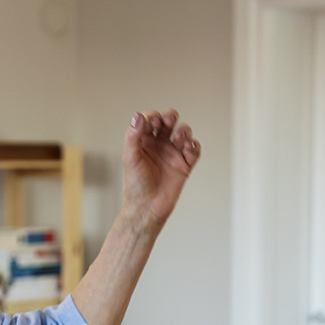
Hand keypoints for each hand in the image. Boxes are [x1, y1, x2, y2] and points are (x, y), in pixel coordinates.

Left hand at [123, 110, 199, 230]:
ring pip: (183, 134)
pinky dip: (193, 146)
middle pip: (168, 122)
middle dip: (170, 116)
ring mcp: (172, 154)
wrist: (147, 209)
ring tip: (179, 138)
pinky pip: (193, 150)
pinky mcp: (184, 165)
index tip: (153, 121)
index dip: (152, 116)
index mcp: (143, 142)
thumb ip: (133, 137)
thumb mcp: (130, 159)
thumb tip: (138, 117)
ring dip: (184, 131)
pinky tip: (188, 148)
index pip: (149, 120)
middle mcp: (158, 145)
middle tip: (170, 119)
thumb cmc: (135, 186)